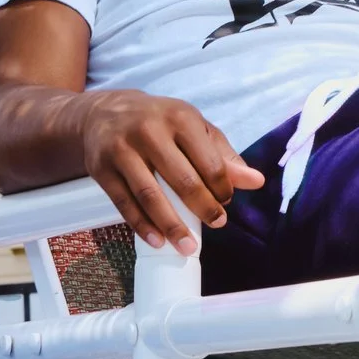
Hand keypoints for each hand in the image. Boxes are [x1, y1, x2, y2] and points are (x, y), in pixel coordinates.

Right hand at [77, 90, 263, 254]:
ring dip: (172, 225)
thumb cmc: (158, 122)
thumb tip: (256, 182)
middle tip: (217, 224)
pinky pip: (124, 203)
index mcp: (179, 118)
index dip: (222, 188)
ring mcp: (122, 149)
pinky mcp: (101, 168)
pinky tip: (157, 240)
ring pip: (151, 195)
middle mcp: (150, 131)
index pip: (209, 161)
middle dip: (204, 208)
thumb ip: (223, 155)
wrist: (103, 112)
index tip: (225, 203)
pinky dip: (142, 226)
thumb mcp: (193, 127)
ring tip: (188, 246)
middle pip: (182, 180)